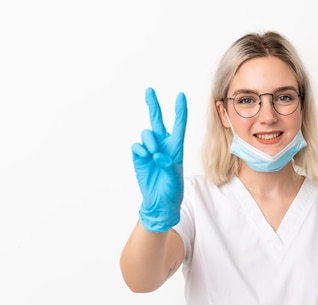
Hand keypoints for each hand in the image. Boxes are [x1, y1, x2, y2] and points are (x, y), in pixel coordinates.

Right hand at [131, 88, 186, 231]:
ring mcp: (149, 150)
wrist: (159, 202)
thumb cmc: (172, 190)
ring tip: (152, 153)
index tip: (180, 96)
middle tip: (149, 90)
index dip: (179, 110)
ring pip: (147, 133)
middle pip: (157, 120)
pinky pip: (137, 145)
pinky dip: (140, 149)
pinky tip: (145, 156)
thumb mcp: (174, 179)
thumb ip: (168, 166)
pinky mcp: (139, 157)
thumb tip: (157, 155)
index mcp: (176, 147)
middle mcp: (162, 145)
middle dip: (153, 104)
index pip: (178, 125)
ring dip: (149, 140)